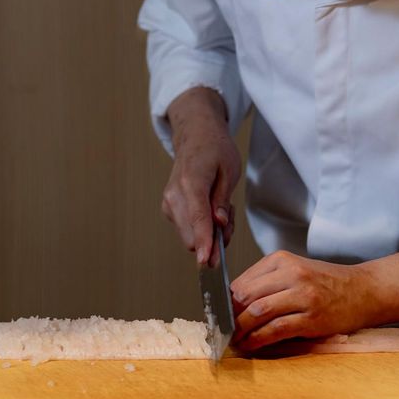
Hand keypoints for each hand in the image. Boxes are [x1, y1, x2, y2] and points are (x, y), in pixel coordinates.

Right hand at [161, 87, 240, 264]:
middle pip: (191, 235)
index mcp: (191, 182)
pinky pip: (187, 230)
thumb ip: (222, 200)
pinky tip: (211, 210)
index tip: (208, 261)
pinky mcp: (169, 209)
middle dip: (214, 239)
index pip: (198, 218)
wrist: (195, 136)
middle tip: (229, 219)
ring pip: (190, 237)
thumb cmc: (215, 150)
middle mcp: (174, 195)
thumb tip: (218, 224)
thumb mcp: (229, 170)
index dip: (204, 242)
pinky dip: (202, 228)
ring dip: (209, 233)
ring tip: (221, 209)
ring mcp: (168, 203)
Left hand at [230, 251, 377, 351]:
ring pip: (257, 313)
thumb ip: (267, 282)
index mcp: (281, 260)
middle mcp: (291, 274)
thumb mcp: (296, 271)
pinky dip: (257, 340)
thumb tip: (233, 304)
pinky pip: (275, 330)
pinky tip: (250, 346)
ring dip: (240, 331)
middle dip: (228, 318)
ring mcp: (302, 295)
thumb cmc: (328, 283)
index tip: (216, 316)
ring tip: (233, 341)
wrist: (365, 290)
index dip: (224, 302)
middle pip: (245, 296)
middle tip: (220, 331)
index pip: (241, 281)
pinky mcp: (311, 317)